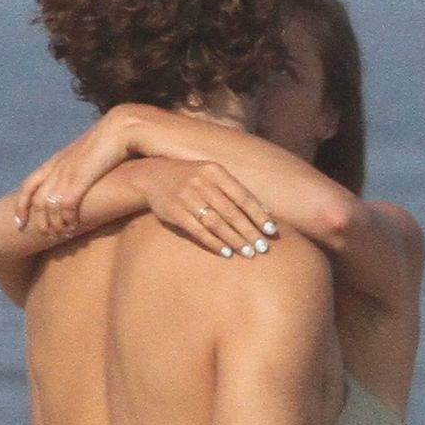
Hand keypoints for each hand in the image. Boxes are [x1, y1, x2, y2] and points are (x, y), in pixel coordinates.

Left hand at [13, 107, 131, 241]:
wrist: (123, 126)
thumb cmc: (113, 140)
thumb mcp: (90, 153)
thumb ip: (82, 166)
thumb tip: (84, 179)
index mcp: (58, 159)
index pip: (29, 184)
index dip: (22, 205)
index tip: (19, 222)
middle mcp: (58, 166)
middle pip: (37, 200)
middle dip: (38, 222)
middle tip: (46, 236)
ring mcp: (67, 173)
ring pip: (48, 207)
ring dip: (53, 225)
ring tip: (60, 235)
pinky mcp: (80, 179)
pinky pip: (65, 206)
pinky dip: (67, 220)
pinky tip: (73, 227)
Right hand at [138, 158, 277, 257]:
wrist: (152, 176)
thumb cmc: (190, 178)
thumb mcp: (211, 175)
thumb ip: (235, 191)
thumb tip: (265, 211)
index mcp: (215, 171)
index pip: (242, 195)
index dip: (258, 214)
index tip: (271, 230)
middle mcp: (202, 183)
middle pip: (232, 212)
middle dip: (250, 231)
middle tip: (263, 248)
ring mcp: (188, 198)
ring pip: (217, 223)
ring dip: (235, 239)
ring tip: (248, 253)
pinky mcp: (176, 213)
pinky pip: (199, 231)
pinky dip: (214, 243)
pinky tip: (226, 253)